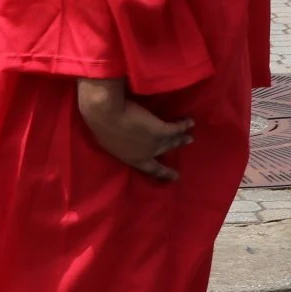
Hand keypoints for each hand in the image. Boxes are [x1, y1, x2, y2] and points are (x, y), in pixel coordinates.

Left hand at [76, 79, 192, 180]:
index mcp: (131, 158)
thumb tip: (124, 141)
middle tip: (184, 149)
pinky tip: (189, 121)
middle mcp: (146, 153)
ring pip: (173, 141)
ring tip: (189, 136)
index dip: (163, 174)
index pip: (149, 169)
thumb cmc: (100, 125)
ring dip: (182, 138)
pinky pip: (177, 128)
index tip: (174, 177)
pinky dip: (184, 124)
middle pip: (163, 152)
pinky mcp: (162, 131)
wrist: (106, 114)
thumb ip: (120, 144)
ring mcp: (155, 143)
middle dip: (174, 149)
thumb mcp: (108, 141)